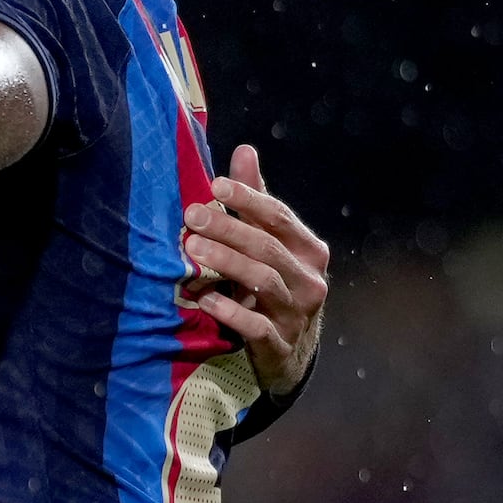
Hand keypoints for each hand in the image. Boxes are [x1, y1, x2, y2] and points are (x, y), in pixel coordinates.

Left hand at [186, 144, 328, 400]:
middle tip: (192, 215)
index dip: (249, 199)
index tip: (216, 185)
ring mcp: (297, 313)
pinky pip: (256, 326)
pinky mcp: (279, 344)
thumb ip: (257, 202)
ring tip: (193, 249)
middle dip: (229, 228)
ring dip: (226, 263)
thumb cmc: (275, 285)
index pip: (279, 217)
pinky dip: (231, 312)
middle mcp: (309, 278)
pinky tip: (206, 300)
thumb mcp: (271, 244)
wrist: (291, 352)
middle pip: (267, 247)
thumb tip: (244, 150)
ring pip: (263, 281)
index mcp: (309, 249)